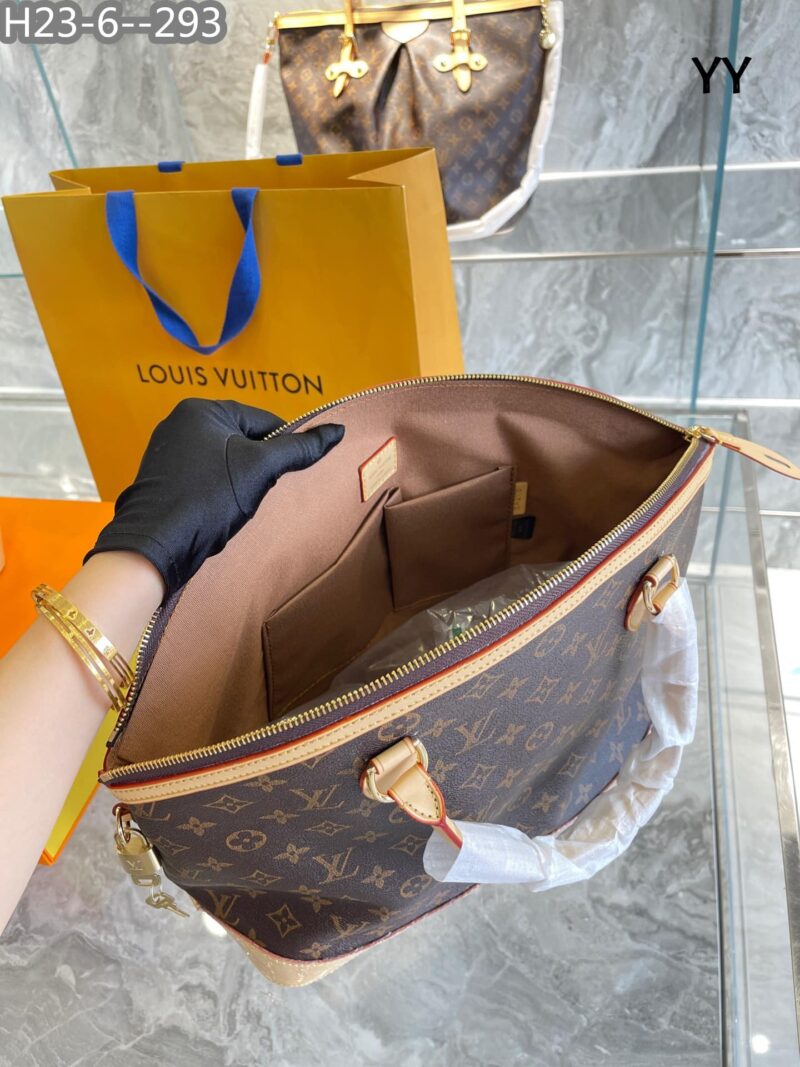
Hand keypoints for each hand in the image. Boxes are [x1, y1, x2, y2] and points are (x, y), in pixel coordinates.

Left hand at [85, 399, 343, 596]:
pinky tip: (218, 509)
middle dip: (258, 466)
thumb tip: (338, 430)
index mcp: (202, 409)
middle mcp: (180, 422)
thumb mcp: (260, 470)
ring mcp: (168, 450)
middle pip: (244, 438)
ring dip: (240, 480)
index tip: (286, 475)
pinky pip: (205, 475)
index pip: (263, 419)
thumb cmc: (208, 499)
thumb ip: (299, 449)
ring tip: (237, 503)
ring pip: (225, 459)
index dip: (282, 447)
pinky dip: (219, 490)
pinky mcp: (162, 477)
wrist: (156, 545)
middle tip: (260, 492)